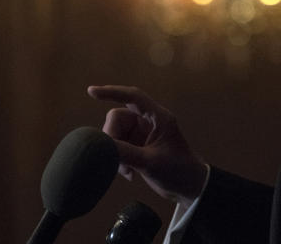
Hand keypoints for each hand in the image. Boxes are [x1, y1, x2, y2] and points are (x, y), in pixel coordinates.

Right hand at [87, 85, 207, 207]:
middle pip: (118, 118)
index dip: (112, 92)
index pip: (133, 96)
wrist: (189, 187)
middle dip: (112, 138)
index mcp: (158, 117)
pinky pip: (118, 146)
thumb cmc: (177, 171)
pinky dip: (119, 159)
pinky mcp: (138, 146)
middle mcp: (149, 121)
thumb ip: (125, 153)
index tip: (91, 91)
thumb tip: (101, 145)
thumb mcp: (150, 162)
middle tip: (114, 158)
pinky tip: (129, 174)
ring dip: (115, 152)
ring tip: (127, 171)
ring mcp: (143, 133)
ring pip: (116, 133)